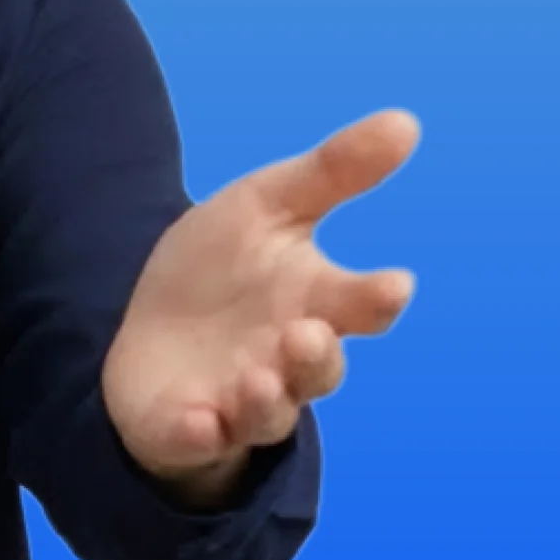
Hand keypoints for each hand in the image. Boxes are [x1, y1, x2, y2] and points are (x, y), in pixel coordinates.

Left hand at [101, 108, 418, 500]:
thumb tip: (407, 121)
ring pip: (267, 412)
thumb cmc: (225, 268)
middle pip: (318, 367)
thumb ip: (334, 171)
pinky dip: (199, 432)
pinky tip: (195, 421)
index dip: (376, 297)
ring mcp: (240, 397)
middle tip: (308, 333)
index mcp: (315, 303)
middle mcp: (287, 359)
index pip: (359, 304)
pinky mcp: (189, 424)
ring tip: (258, 376)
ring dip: (267, 397)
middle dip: (317, 356)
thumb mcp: (268, 205)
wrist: (151, 324)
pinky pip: (198, 438)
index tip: (392, 284)